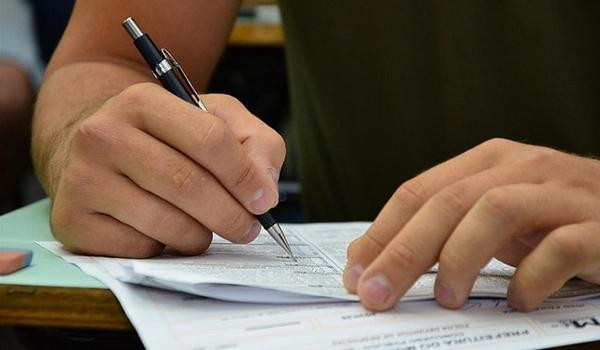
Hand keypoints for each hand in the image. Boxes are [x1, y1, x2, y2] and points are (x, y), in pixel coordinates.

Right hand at [50, 83, 284, 256]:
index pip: (209, 139)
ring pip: (166, 223)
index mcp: (142, 101)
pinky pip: (140, 249)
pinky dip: (164, 249)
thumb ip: (255, 143)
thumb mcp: (214, 120)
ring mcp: (82, 179)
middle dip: (231, 215)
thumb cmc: (165, 139)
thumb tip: (264, 191)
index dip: (245, 176)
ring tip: (204, 228)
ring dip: (200, 236)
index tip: (263, 200)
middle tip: (248, 229)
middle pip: (188, 184)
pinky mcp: (72, 221)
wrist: (96, 153)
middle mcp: (103, 135)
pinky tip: (161, 232)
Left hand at [343, 138, 599, 310]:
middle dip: (402, 252)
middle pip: (446, 203)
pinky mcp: (599, 225)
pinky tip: (518, 300)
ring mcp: (559, 191)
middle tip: (377, 296)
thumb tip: (369, 258)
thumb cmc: (550, 217)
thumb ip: (439, 229)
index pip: (417, 192)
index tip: (354, 275)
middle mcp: (519, 167)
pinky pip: (561, 247)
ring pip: (495, 211)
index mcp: (485, 162)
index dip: (380, 234)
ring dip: (460, 257)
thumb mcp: (489, 217)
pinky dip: (532, 277)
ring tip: (446, 298)